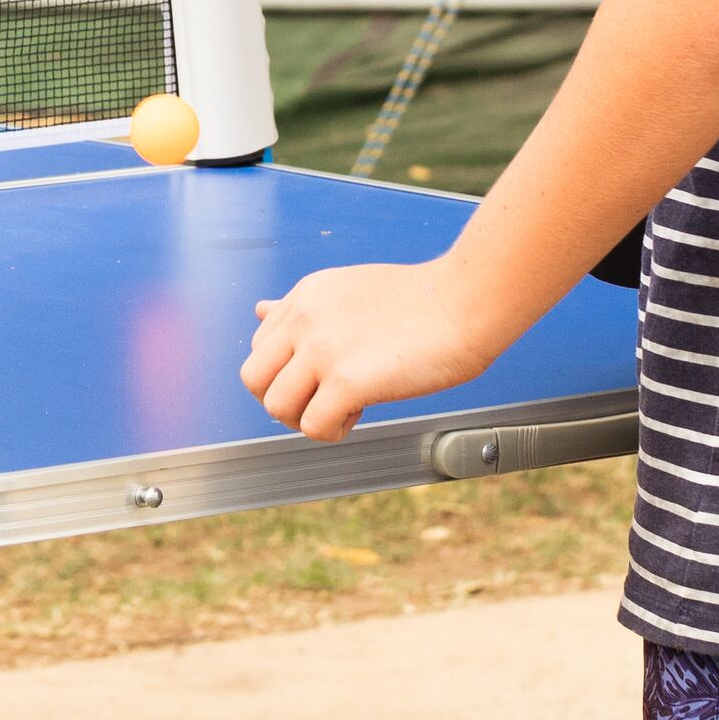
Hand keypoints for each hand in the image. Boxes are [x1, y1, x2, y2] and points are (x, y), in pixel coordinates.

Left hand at [241, 260, 508, 442]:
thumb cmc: (421, 300)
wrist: (465, 302)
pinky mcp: (347, 381)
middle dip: (283, 399)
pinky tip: (360, 414)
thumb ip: (303, 307)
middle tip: (321, 401)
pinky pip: (312, 426)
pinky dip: (332, 431)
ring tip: (343, 409)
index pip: (260, 347)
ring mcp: (323, 350)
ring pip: (275, 406)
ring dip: (305, 418)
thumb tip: (261, 309)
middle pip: (253, 378)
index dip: (289, 371)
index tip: (324, 374)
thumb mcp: (347, 288)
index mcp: (305, 296)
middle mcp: (305, 320)